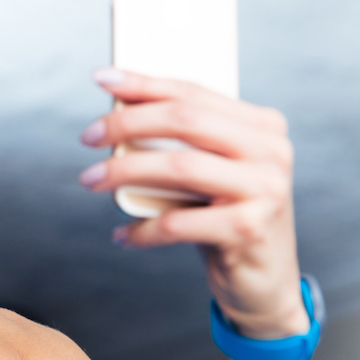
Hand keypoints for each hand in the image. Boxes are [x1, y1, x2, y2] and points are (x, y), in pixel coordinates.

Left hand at [77, 68, 308, 339]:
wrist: (263, 280)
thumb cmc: (225, 217)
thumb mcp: (212, 171)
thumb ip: (184, 142)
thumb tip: (118, 108)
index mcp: (262, 126)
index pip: (194, 93)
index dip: (145, 83)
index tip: (102, 78)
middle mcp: (271, 152)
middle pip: (185, 120)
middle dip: (127, 123)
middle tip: (88, 137)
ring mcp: (266, 190)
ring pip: (179, 167)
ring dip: (122, 172)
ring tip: (90, 180)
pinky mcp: (249, 229)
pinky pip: (177, 222)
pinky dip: (142, 229)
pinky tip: (122, 234)